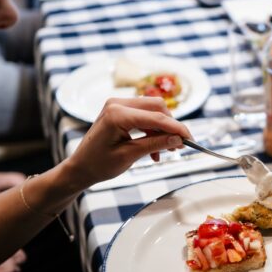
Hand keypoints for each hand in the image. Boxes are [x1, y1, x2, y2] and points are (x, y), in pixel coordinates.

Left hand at [63, 97, 188, 185]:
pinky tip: (154, 149)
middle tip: (179, 146)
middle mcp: (117, 104)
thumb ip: (155, 144)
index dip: (176, 128)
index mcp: (117, 115)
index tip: (191, 139)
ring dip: (162, 130)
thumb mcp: (130, 156)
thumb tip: (178, 139)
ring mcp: (117, 105)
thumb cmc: (99, 164)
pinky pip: (144, 115)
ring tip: (165, 151)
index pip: (156, 117)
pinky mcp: (119, 110)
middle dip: (170, 126)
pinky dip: (152, 130)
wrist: (80, 167)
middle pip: (157, 107)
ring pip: (152, 110)